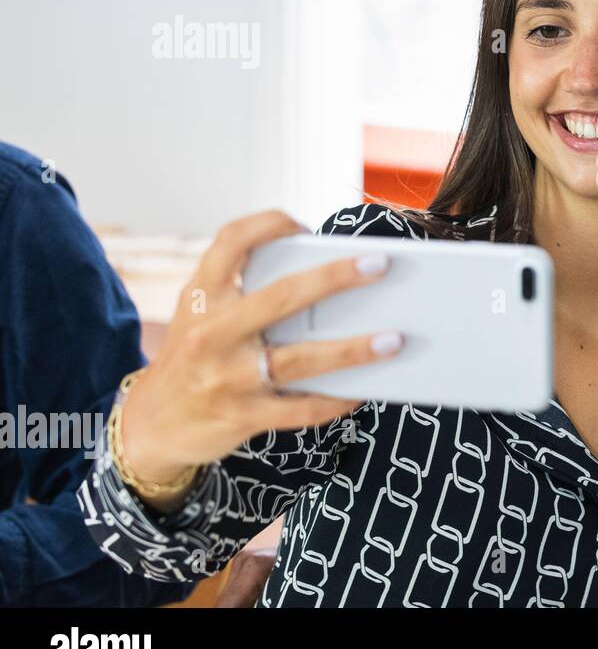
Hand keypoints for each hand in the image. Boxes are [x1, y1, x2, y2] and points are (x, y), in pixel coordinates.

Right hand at [118, 210, 401, 510]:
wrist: (152, 424)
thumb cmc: (194, 355)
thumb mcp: (200, 313)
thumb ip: (243, 290)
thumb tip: (327, 276)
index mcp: (202, 297)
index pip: (230, 242)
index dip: (269, 224)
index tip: (303, 225)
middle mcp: (212, 333)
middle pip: (282, 296)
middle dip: (336, 278)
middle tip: (380, 264)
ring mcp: (228, 377)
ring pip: (302, 359)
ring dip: (354, 349)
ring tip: (395, 339)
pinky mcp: (244, 416)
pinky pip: (303, 409)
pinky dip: (337, 399)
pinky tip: (363, 390)